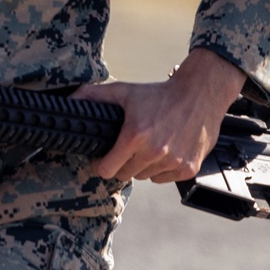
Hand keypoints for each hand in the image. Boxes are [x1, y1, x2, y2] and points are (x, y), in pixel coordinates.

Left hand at [74, 48, 245, 184]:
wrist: (200, 94)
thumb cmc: (160, 94)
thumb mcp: (124, 91)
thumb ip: (93, 96)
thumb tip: (68, 100)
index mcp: (135, 136)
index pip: (107, 170)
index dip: (102, 164)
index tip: (104, 158)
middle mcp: (155, 152)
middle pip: (125, 175)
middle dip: (122, 163)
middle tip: (129, 147)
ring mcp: (173, 162)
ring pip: (144, 177)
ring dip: (142, 166)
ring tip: (149, 145)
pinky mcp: (188, 168)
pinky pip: (163, 178)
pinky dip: (161, 169)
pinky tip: (165, 150)